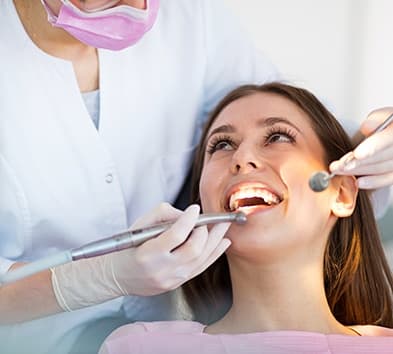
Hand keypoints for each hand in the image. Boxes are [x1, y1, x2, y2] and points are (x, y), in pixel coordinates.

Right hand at [112, 203, 230, 295]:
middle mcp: (162, 269)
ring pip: (202, 259)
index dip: (189, 220)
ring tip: (224, 227)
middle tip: (211, 219)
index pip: (176, 235)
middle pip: (194, 249)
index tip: (195, 209)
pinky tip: (222, 243)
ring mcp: (172, 279)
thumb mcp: (139, 225)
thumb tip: (187, 215)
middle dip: (206, 231)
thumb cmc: (128, 247)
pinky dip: (214, 254)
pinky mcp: (178, 283)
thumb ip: (163, 214)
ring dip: (215, 241)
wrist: (119, 276)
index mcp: (148, 254)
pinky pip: (201, 268)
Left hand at [330, 107, 392, 188]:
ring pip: (382, 169)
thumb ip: (377, 119)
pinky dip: (373, 181)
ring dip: (359, 171)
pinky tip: (358, 181)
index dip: (373, 147)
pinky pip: (388, 178)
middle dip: (358, 162)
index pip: (389, 138)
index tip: (357, 154)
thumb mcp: (387, 116)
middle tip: (338, 165)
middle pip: (383, 157)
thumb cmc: (391, 124)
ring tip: (340, 170)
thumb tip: (366, 127)